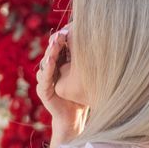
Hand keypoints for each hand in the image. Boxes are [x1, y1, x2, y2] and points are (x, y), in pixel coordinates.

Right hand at [37, 26, 86, 145]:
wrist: (74, 117)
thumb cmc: (82, 96)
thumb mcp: (86, 77)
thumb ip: (89, 64)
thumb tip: (105, 46)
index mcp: (59, 65)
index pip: (59, 48)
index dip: (62, 39)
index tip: (68, 30)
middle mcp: (50, 71)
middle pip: (51, 53)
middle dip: (56, 43)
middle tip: (61, 33)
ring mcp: (45, 80)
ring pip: (45, 63)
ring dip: (50, 52)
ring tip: (56, 43)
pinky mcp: (43, 91)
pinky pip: (44, 78)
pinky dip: (47, 68)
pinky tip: (51, 60)